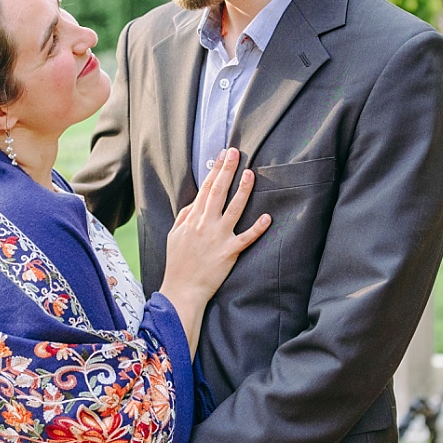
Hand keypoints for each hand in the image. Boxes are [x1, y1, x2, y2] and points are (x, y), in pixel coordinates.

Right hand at [162, 148, 271, 306]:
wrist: (183, 289)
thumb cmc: (178, 262)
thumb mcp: (174, 235)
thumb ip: (185, 216)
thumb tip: (195, 202)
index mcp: (193, 219)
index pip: (205, 188)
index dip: (215, 170)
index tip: (223, 155)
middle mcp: (206, 224)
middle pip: (218, 192)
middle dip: (227, 170)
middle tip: (236, 153)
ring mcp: (218, 237)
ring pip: (234, 209)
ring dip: (243, 190)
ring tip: (251, 174)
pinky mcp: (229, 252)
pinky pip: (246, 238)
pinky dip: (257, 228)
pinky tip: (267, 217)